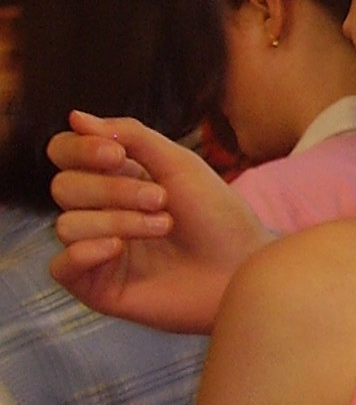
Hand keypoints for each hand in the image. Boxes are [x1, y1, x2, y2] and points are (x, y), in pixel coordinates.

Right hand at [48, 113, 268, 334]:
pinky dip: (84, 253)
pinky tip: (118, 249)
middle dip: (111, 189)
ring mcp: (97, 250)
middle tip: (161, 199)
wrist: (244, 266)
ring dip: (117, 221)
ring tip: (164, 227)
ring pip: (67, 225)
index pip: (63, 153)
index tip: (116, 155)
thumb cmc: (218, 215)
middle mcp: (99, 212)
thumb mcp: (178, 164)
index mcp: (114, 177)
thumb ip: (130, 136)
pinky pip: (61, 268)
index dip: (79, 149)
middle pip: (64, 187)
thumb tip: (76, 117)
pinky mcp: (99, 287)